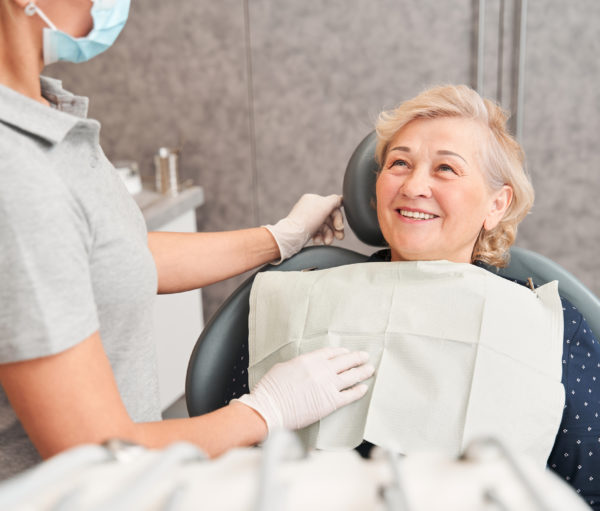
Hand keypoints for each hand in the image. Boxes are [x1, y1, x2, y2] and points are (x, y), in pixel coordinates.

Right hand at [235, 347, 373, 430]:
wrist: (270, 408)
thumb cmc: (271, 390)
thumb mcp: (283, 368)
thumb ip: (299, 365)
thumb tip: (305, 367)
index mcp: (308, 360)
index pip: (330, 352)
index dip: (341, 352)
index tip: (347, 352)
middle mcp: (321, 370)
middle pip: (345, 361)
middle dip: (357, 358)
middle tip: (365, 357)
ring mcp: (327, 386)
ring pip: (351, 376)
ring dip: (362, 372)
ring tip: (370, 369)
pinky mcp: (330, 403)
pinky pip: (349, 395)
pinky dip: (358, 391)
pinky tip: (364, 388)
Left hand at [264, 194, 344, 261]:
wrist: (291, 236)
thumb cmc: (307, 220)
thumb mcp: (325, 205)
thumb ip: (335, 200)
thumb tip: (341, 199)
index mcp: (313, 199)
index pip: (332, 206)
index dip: (338, 217)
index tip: (340, 227)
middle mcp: (310, 208)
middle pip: (329, 218)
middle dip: (335, 229)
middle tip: (339, 237)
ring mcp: (307, 219)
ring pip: (325, 227)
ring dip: (329, 235)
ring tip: (327, 242)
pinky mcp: (305, 230)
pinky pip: (317, 233)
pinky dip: (320, 237)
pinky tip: (318, 242)